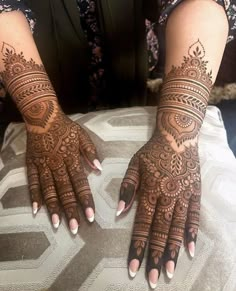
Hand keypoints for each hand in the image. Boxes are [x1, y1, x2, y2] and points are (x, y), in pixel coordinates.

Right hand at [26, 105, 101, 233]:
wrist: (43, 115)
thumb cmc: (66, 127)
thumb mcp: (82, 135)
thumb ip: (90, 152)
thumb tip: (99, 169)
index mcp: (71, 158)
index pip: (80, 183)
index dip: (86, 200)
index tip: (90, 216)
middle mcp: (57, 164)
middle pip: (64, 190)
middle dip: (70, 210)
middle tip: (75, 228)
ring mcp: (42, 165)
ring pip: (48, 189)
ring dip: (53, 207)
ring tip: (57, 224)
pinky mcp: (31, 164)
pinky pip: (32, 182)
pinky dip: (34, 196)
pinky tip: (36, 210)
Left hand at [117, 113, 200, 287]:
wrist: (177, 137)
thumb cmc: (152, 151)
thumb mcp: (134, 164)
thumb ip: (127, 188)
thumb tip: (120, 211)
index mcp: (150, 190)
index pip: (142, 224)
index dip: (137, 246)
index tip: (133, 267)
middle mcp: (167, 196)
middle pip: (160, 231)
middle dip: (155, 256)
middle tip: (153, 279)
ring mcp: (183, 195)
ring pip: (177, 228)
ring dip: (173, 250)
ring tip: (170, 271)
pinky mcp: (195, 192)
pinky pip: (194, 216)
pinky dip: (192, 233)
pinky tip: (190, 249)